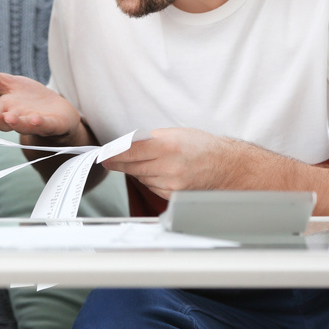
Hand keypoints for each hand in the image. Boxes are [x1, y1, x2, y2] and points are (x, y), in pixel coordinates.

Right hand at [0, 60, 85, 142]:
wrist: (57, 113)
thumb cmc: (28, 98)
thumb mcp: (7, 83)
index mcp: (5, 109)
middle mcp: (17, 118)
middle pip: (6, 121)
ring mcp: (34, 123)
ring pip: (24, 125)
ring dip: (17, 123)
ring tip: (10, 118)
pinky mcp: (52, 124)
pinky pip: (46, 125)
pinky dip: (41, 123)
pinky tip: (37, 119)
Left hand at [101, 127, 245, 198]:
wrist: (225, 166)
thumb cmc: (201, 146)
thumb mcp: (174, 133)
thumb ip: (150, 140)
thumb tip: (126, 146)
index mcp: (167, 146)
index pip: (130, 151)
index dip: (113, 154)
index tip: (103, 155)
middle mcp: (168, 166)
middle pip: (132, 167)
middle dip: (118, 163)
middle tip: (109, 160)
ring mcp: (171, 184)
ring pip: (141, 178)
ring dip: (137, 171)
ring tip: (143, 162)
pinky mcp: (173, 195)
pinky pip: (151, 187)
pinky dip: (149, 179)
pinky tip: (157, 172)